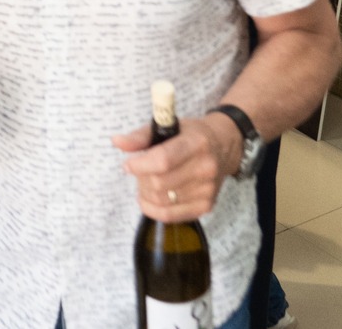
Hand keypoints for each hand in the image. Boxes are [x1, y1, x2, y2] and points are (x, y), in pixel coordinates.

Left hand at [112, 113, 236, 224]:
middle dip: (141, 179)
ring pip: (162, 201)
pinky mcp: (206, 206)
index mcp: (196, 143)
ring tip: (147, 183)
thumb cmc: (191, 135)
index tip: (128, 165)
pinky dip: (154, 209)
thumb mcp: (168, 126)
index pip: (163, 160)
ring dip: (146, 194)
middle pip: (159, 184)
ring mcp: (208, 190)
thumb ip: (141, 136)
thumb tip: (117, 142)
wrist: (224, 146)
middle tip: (140, 172)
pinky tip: (150, 199)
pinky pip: (171, 216)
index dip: (139, 165)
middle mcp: (206, 168)